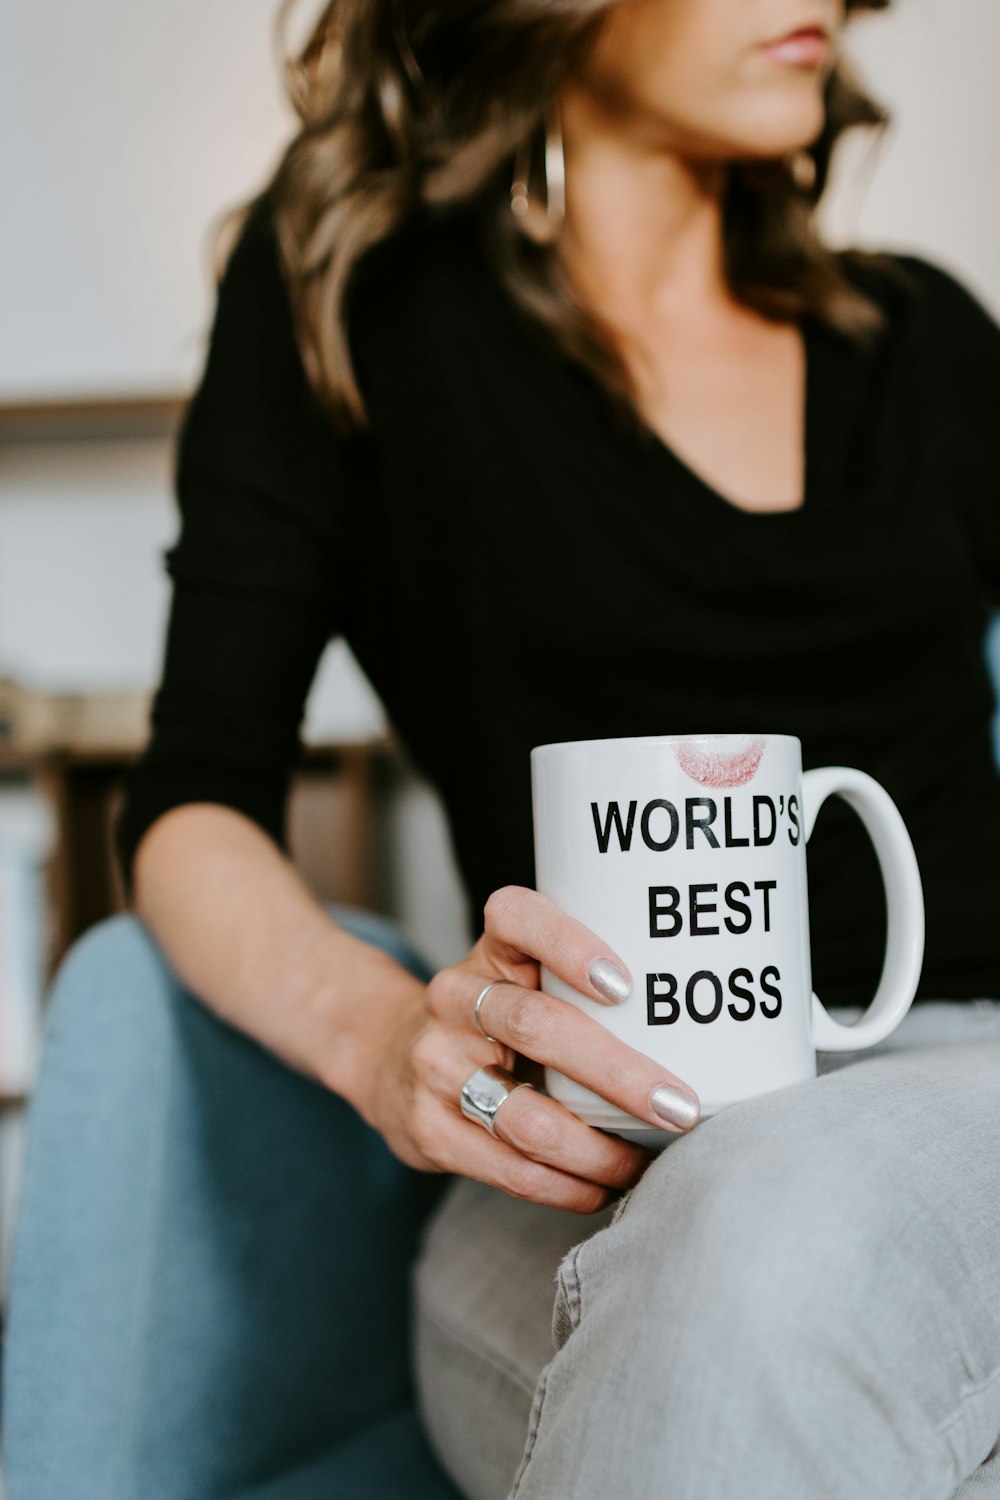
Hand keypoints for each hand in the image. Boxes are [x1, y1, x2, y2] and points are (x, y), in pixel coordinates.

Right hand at [351, 885, 701, 1214]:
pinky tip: (601, 1187)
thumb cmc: (496, 1015)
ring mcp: (435, 1063)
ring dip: (598, 1148)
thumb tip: (707, 1030)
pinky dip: (566, 1186)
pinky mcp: (428, 1126)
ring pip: (525, 1115)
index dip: (570, 944)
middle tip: (679, 1106)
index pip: (520, 919)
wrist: (391, 1055)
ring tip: (645, 1162)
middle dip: (618, 1073)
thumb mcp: (523, 975)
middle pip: (537, 1026)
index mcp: (491, 948)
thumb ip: (588, 986)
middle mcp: (454, 996)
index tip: (624, 985)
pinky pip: (508, 1166)